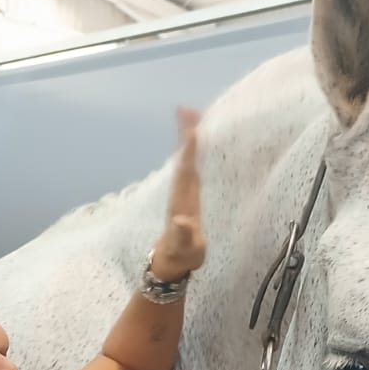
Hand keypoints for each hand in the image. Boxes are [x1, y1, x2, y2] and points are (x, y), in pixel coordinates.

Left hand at [149, 107, 205, 281]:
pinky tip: (195, 139)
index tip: (192, 131)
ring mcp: (183, 190)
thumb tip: (180, 221)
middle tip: (186, 109)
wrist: (172, 260)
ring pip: (185, 158)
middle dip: (185, 134)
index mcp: (182, 199)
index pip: (186, 172)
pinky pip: (190, 164)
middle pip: (183, 157)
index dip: (189, 152)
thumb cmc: (181, 254)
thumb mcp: (184, 247)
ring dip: (187, 136)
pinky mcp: (187, 192)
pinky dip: (192, 149)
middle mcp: (180, 190)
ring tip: (191, 114)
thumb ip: (182, 234)